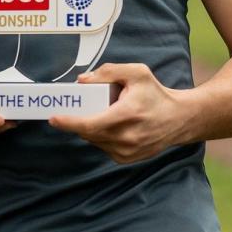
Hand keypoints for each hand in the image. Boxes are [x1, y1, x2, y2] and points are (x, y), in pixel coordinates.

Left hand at [48, 63, 195, 163]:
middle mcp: (126, 138)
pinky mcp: (126, 159)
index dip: (69, 122)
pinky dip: (100, 135)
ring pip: (93, 140)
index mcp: (127, 115)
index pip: (90, 124)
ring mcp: (126, 152)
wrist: (178, 119)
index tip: (53, 118)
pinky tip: (110, 124)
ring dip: (90, 127)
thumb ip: (108, 72)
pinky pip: (102, 146)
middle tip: (76, 105)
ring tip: (104, 111)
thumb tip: (82, 81)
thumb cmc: (156, 94)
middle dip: (78, 119)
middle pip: (88, 132)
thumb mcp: (136, 73)